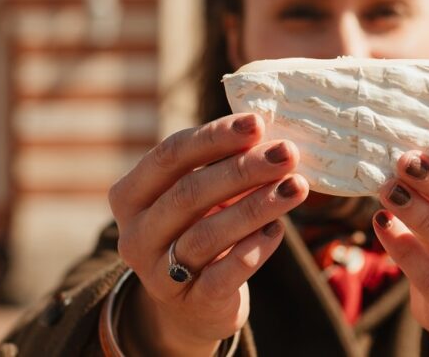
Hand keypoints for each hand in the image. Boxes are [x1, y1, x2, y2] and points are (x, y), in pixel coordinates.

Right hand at [108, 114, 308, 355]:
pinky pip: (225, 274)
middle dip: (243, 169)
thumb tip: (271, 138)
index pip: (170, 155)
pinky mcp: (191, 303)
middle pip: (189, 193)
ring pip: (208, 234)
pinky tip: (278, 229)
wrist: (192, 304)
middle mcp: (136, 234)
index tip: (256, 122)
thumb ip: (223, 166)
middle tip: (287, 153)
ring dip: (258, 206)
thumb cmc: (200, 228)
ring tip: (296, 187)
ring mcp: (158, 273)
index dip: (214, 136)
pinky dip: (255, 248)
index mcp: (131, 195)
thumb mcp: (200, 195)